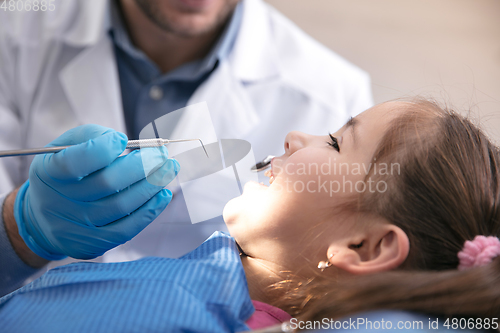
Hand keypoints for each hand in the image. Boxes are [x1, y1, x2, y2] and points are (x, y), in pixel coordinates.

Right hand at [14, 124, 178, 259]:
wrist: (44, 216)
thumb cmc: (62, 174)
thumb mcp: (65, 147)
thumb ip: (91, 137)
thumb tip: (123, 142)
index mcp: (49, 173)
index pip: (75, 162)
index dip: (103, 149)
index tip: (122, 139)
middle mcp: (60, 203)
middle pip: (107, 184)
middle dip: (142, 166)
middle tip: (161, 154)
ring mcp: (76, 227)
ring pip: (122, 206)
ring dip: (152, 185)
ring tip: (169, 168)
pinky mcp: (92, 244)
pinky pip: (127, 229)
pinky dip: (150, 210)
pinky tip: (162, 194)